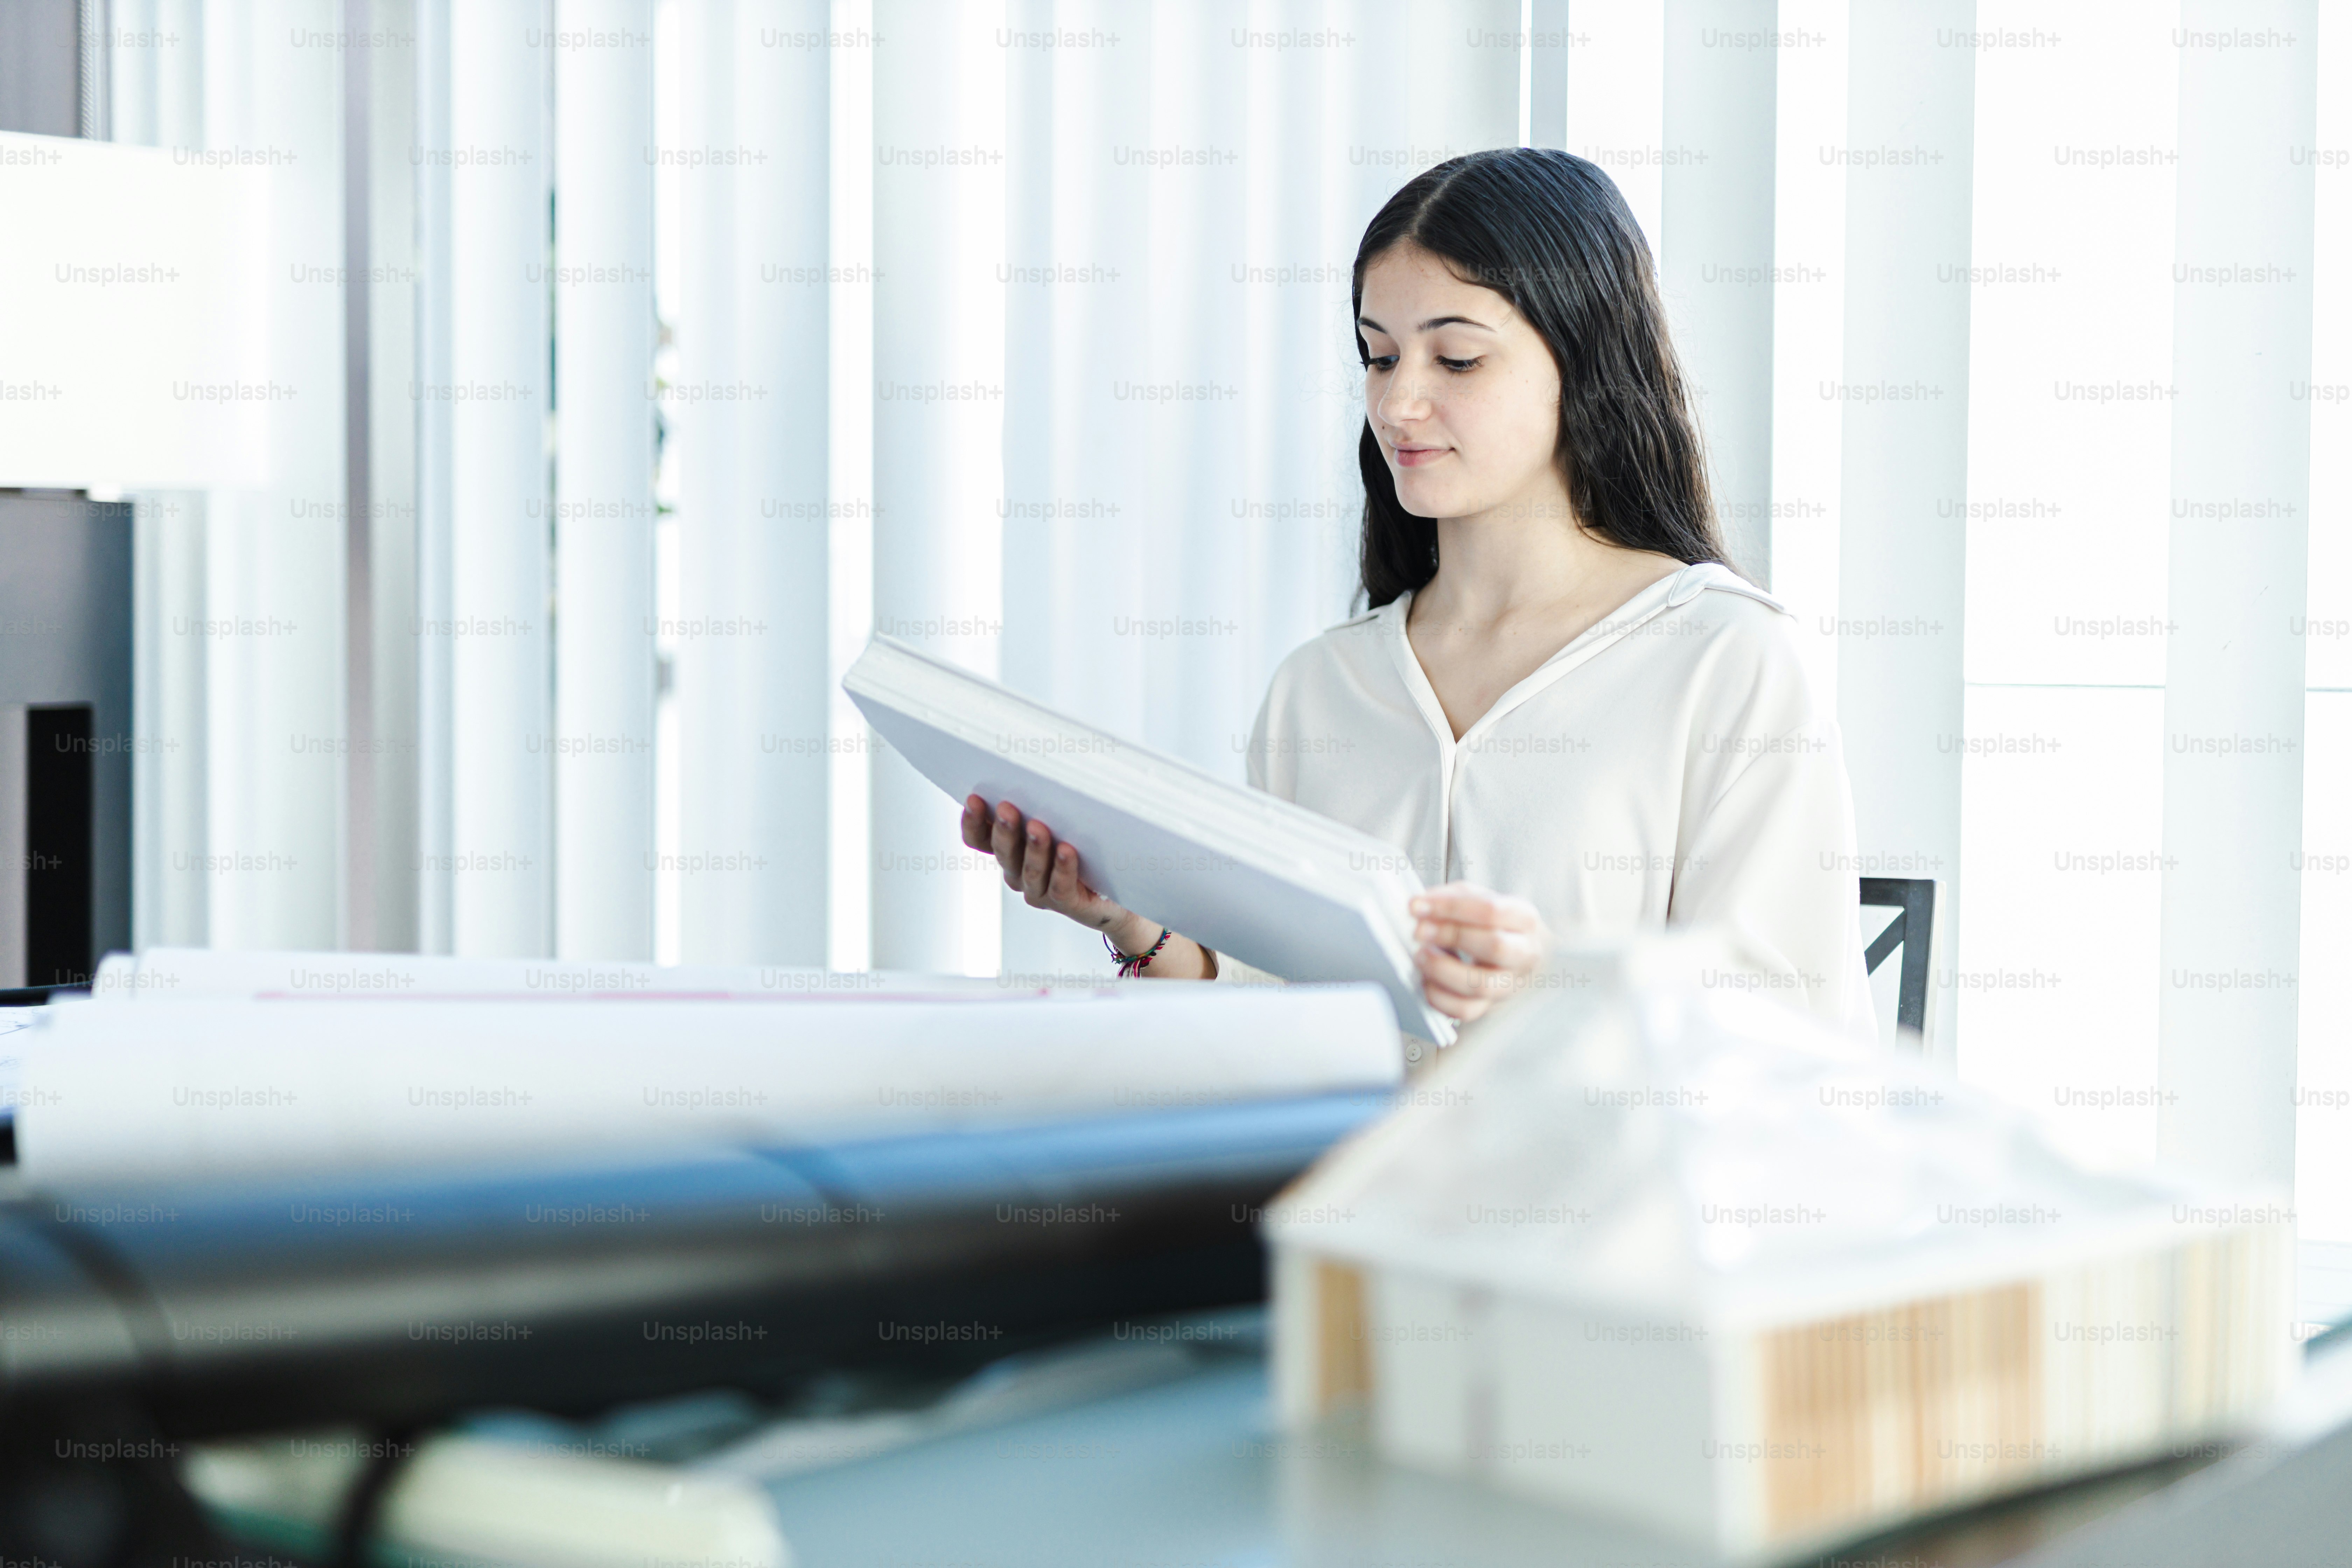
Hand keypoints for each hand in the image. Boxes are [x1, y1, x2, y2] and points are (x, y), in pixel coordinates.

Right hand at [960, 794, 1150, 949]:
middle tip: (1007, 808)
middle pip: (1003, 853)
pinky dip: (1062, 869)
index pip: (980, 839)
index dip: (973, 822)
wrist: (1120, 887)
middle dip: (1004, 830)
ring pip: (1030, 871)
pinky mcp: (1067, 903)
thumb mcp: (1060, 818)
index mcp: (1011, 850)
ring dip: (1033, 848)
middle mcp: (1019, 872)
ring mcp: (1040, 890)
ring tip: (1038, 827)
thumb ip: (1043, 802)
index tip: (974, 798)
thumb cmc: (1085, 845)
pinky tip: (1066, 851)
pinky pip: (1060, 887)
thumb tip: (1039, 767)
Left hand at [1410, 882, 1547, 1022]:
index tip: (1418, 906)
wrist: (1516, 954)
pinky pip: (1464, 1010)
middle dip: (1451, 936)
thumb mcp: (1477, 898)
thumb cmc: (1492, 924)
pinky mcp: (1490, 1007)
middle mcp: (1524, 954)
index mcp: (1524, 919)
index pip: (1492, 911)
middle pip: (1494, 946)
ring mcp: (1510, 984)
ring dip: (1442, 969)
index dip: (1451, 908)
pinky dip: (1439, 996)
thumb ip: (1450, 897)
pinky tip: (1426, 979)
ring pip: (1480, 985)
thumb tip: (1420, 905)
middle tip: (1419, 931)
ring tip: (1420, 955)